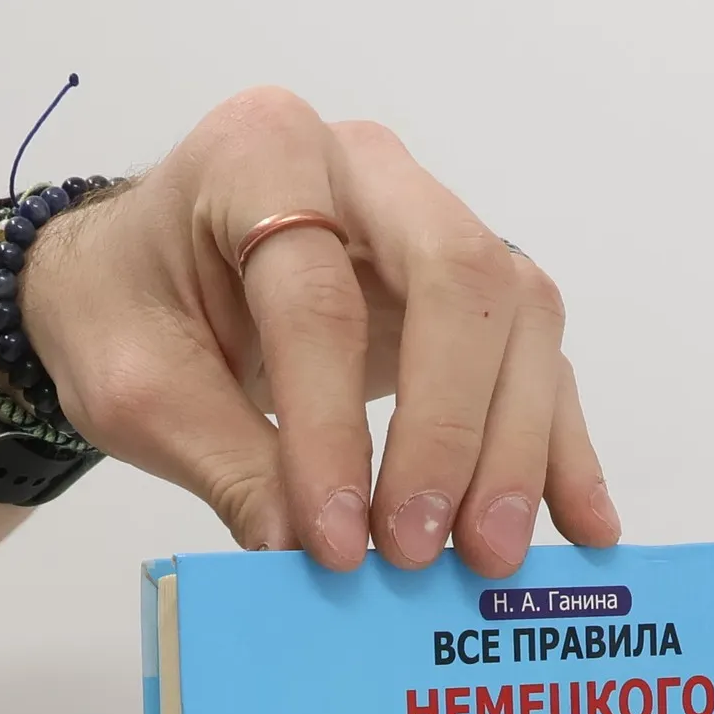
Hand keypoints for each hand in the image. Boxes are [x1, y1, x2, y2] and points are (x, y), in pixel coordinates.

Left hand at [18, 88, 619, 576]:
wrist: (141, 282)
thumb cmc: (130, 313)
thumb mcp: (138, 390)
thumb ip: (226, 464)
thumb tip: (311, 554)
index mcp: (262, 154)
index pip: (317, 295)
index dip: (330, 427)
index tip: (335, 542)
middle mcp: (366, 170)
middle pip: (456, 275)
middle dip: (451, 427)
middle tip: (424, 549)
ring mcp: (433, 224)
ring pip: (517, 313)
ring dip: (515, 446)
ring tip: (490, 558)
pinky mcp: (472, 296)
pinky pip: (538, 363)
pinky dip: (563, 449)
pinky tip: (583, 524)